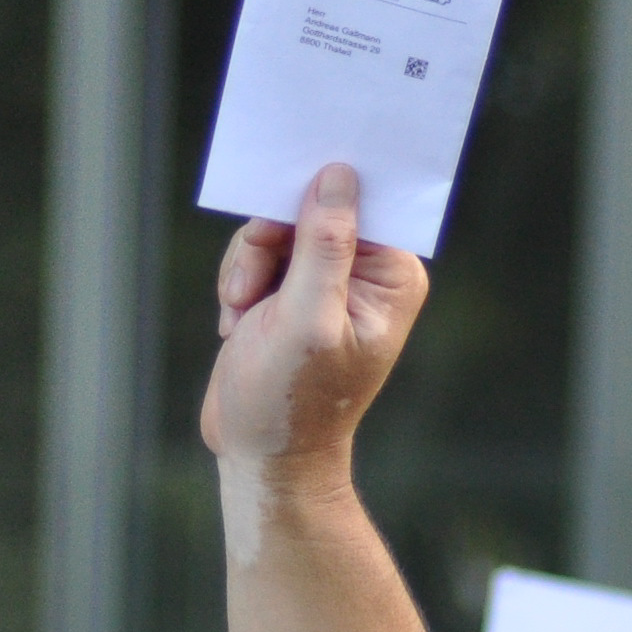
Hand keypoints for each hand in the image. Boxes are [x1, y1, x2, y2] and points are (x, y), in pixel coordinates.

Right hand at [201, 165, 430, 475]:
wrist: (262, 455)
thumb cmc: (290, 399)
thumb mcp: (308, 319)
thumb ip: (324, 246)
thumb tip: (339, 176)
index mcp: (392, 276)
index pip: (359, 201)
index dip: (315, 198)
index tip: (275, 220)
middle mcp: (368, 274)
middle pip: (310, 207)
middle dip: (268, 243)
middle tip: (249, 290)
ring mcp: (328, 280)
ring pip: (275, 227)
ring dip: (247, 267)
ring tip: (243, 316)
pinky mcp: (292, 291)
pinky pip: (257, 251)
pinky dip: (239, 283)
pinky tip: (239, 326)